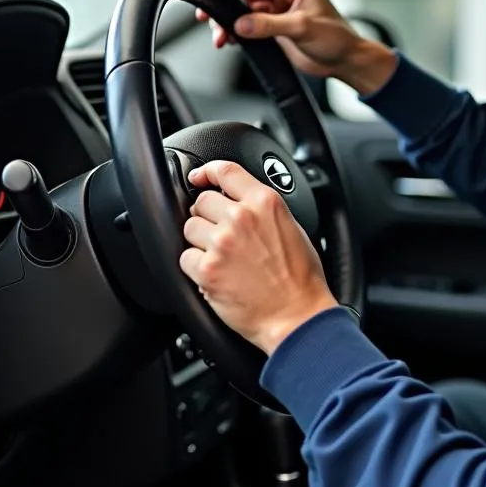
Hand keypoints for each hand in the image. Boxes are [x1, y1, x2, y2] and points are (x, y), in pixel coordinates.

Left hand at [180, 160, 337, 354]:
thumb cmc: (301, 278)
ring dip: (200, 242)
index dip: (206, 172)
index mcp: (265, 202)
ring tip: (221, 258)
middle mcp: (242, 217)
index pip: (225, 171)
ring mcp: (222, 243)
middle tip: (221, 236)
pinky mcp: (207, 270)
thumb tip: (241, 200)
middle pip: (201, 201)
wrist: (297, 315)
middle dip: (207, 217)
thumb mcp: (292, 227)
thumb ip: (264, 208)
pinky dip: (196, 268)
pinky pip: (185, 258)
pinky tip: (216, 276)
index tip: (198, 177)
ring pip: (189, 228)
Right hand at [196, 0, 396, 94]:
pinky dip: (237, 32)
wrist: (345, 61)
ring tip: (221, 37)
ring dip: (230, 22)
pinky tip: (230, 40)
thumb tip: (242, 24)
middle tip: (211, 21)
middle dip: (228, 7)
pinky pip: (249, 24)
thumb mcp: (303, 28)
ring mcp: (278, 9)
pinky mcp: (274, 26)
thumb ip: (270, 25)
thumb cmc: (337, 39)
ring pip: (244, 10)